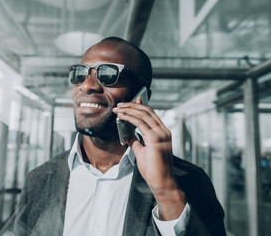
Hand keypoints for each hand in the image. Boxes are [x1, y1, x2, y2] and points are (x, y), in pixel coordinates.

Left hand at [112, 97, 185, 219]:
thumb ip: (135, 141)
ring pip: (143, 114)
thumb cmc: (153, 170)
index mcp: (163, 133)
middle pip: (147, 111)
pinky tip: (121, 116)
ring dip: (128, 109)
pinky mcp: (156, 139)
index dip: (140, 105)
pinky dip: (129, 117)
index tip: (132, 100)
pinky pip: (140, 123)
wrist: (161, 182)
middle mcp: (164, 131)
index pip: (151, 114)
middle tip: (119, 104)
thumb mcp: (141, 152)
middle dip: (132, 105)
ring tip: (118, 109)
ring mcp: (161, 134)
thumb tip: (127, 134)